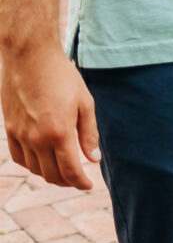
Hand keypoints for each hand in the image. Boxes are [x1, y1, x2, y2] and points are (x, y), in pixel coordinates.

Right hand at [2, 44, 99, 189]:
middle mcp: (38, 139)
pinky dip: (31, 165)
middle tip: (77, 178)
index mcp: (60, 133)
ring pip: (35, 169)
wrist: (30, 57)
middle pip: (52, 175)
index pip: (70, 170)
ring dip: (49, 174)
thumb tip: (93, 159)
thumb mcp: (84, 101)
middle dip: (67, 181)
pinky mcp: (10, 129)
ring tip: (62, 170)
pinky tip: (41, 160)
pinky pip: (19, 158)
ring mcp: (21, 136)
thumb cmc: (62, 75)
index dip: (81, 182)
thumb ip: (88, 132)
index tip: (88, 185)